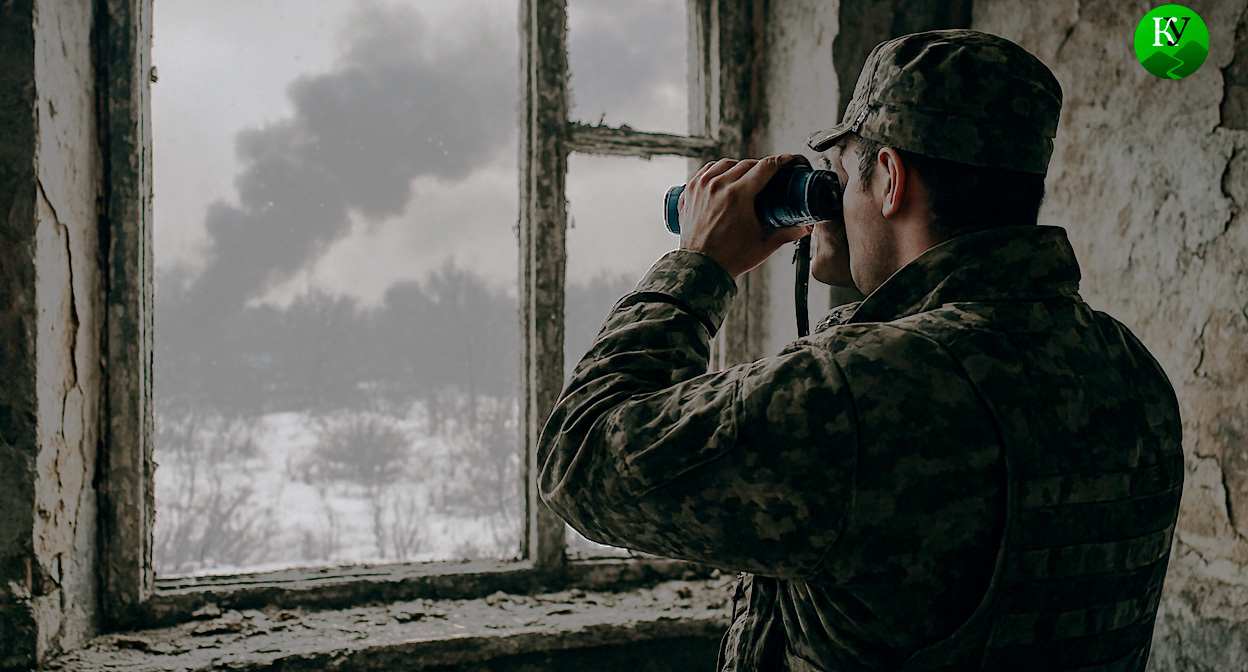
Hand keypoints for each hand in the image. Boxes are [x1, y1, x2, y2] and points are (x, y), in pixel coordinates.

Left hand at [677, 155, 814, 278]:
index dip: (783, 161)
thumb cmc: (730, 258)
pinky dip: (719, 170)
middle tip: (771, 177)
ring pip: (725, 164)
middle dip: (762, 167)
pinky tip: (726, 177)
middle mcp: (717, 186)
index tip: (791, 160)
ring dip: (740, 167)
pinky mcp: (690, 190)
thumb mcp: (764, 244)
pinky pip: (707, 170)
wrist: (701, 268)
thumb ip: (788, 233)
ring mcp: (701, 186)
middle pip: (747, 164)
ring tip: (748, 177)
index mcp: (737, 195)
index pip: (766, 167)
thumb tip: (807, 227)